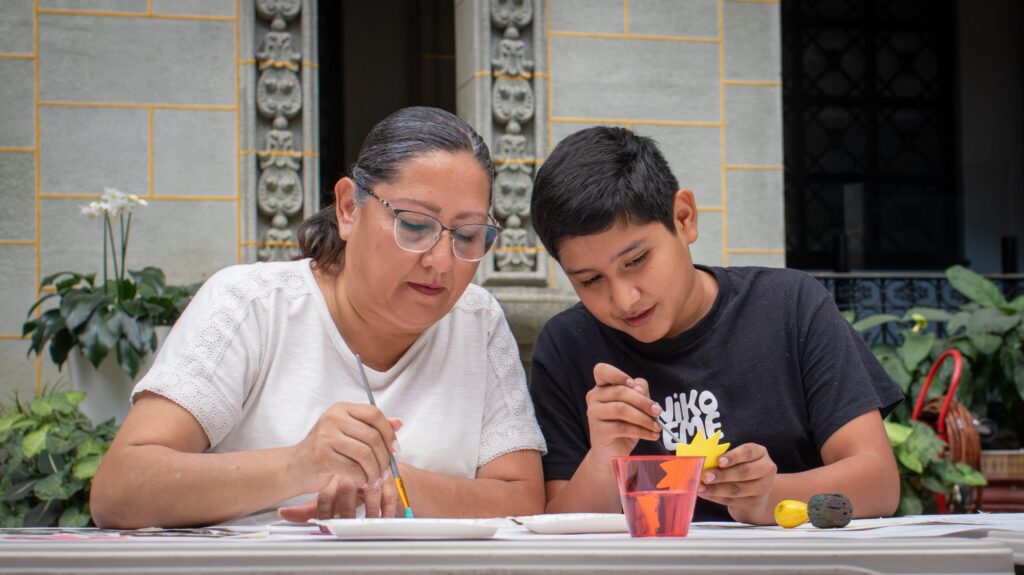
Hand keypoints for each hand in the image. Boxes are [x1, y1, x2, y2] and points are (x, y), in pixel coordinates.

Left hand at [278, 469, 399, 521]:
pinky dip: (387, 510)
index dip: (326, 514)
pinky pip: (388, 496)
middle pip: (347, 493)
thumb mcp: (329, 495)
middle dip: (347, 514)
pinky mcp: (389, 480)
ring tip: (368, 524)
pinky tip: (384, 519)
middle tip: (347, 527)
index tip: (326, 527)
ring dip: (369, 512)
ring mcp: (370, 476)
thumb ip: (309, 508)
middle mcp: (351, 475)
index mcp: (333, 477)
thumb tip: (283, 514)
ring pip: (369, 494)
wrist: (376, 468)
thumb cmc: (350, 484)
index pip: (326, 496)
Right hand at [291, 403, 400, 495]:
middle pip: (372, 436)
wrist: (295, 467)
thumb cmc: (325, 451)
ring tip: (374, 479)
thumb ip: (372, 427)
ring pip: (364, 454)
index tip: (394, 448)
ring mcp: (326, 436)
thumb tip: (399, 423)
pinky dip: (361, 478)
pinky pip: (352, 468)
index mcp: (342, 409)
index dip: (389, 432)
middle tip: (385, 470)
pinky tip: (362, 482)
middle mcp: (333, 418)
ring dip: (374, 471)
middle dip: (384, 457)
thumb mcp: (349, 434)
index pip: (374, 414)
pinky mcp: (321, 455)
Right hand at [586, 363, 662, 458]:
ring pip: (621, 409)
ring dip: (644, 418)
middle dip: (643, 401)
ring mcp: (593, 413)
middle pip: (620, 391)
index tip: (635, 385)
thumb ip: (639, 392)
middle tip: (658, 411)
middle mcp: (593, 397)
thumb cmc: (625, 426)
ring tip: (657, 426)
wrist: (612, 453)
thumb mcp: (635, 406)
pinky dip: (641, 431)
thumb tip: (641, 388)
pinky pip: (622, 427)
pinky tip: (652, 435)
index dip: (618, 375)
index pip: (602, 370)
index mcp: (601, 387)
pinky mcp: (598, 430)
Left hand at [698, 443, 777, 523]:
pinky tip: (706, 494)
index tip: (719, 461)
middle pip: (744, 472)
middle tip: (706, 477)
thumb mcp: (737, 460)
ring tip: (701, 488)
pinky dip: (716, 497)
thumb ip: (723, 460)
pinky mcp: (754, 503)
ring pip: (738, 489)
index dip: (733, 456)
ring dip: (716, 489)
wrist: (754, 492)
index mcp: (760, 453)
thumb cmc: (741, 468)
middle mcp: (765, 469)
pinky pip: (733, 500)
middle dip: (722, 475)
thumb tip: (702, 462)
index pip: (748, 452)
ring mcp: (762, 488)